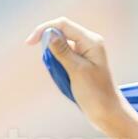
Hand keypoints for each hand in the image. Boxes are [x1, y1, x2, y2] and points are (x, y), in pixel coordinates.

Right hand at [24, 17, 128, 132]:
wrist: (108, 113)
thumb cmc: (96, 94)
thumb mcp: (77, 71)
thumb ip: (62, 51)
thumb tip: (49, 33)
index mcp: (91, 41)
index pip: (63, 24)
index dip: (44, 29)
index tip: (29, 43)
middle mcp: (89, 43)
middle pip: (62, 32)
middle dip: (50, 44)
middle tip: (51, 65)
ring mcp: (86, 53)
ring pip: (61, 45)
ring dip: (54, 56)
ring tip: (63, 75)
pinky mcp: (82, 62)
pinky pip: (65, 56)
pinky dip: (59, 64)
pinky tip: (64, 77)